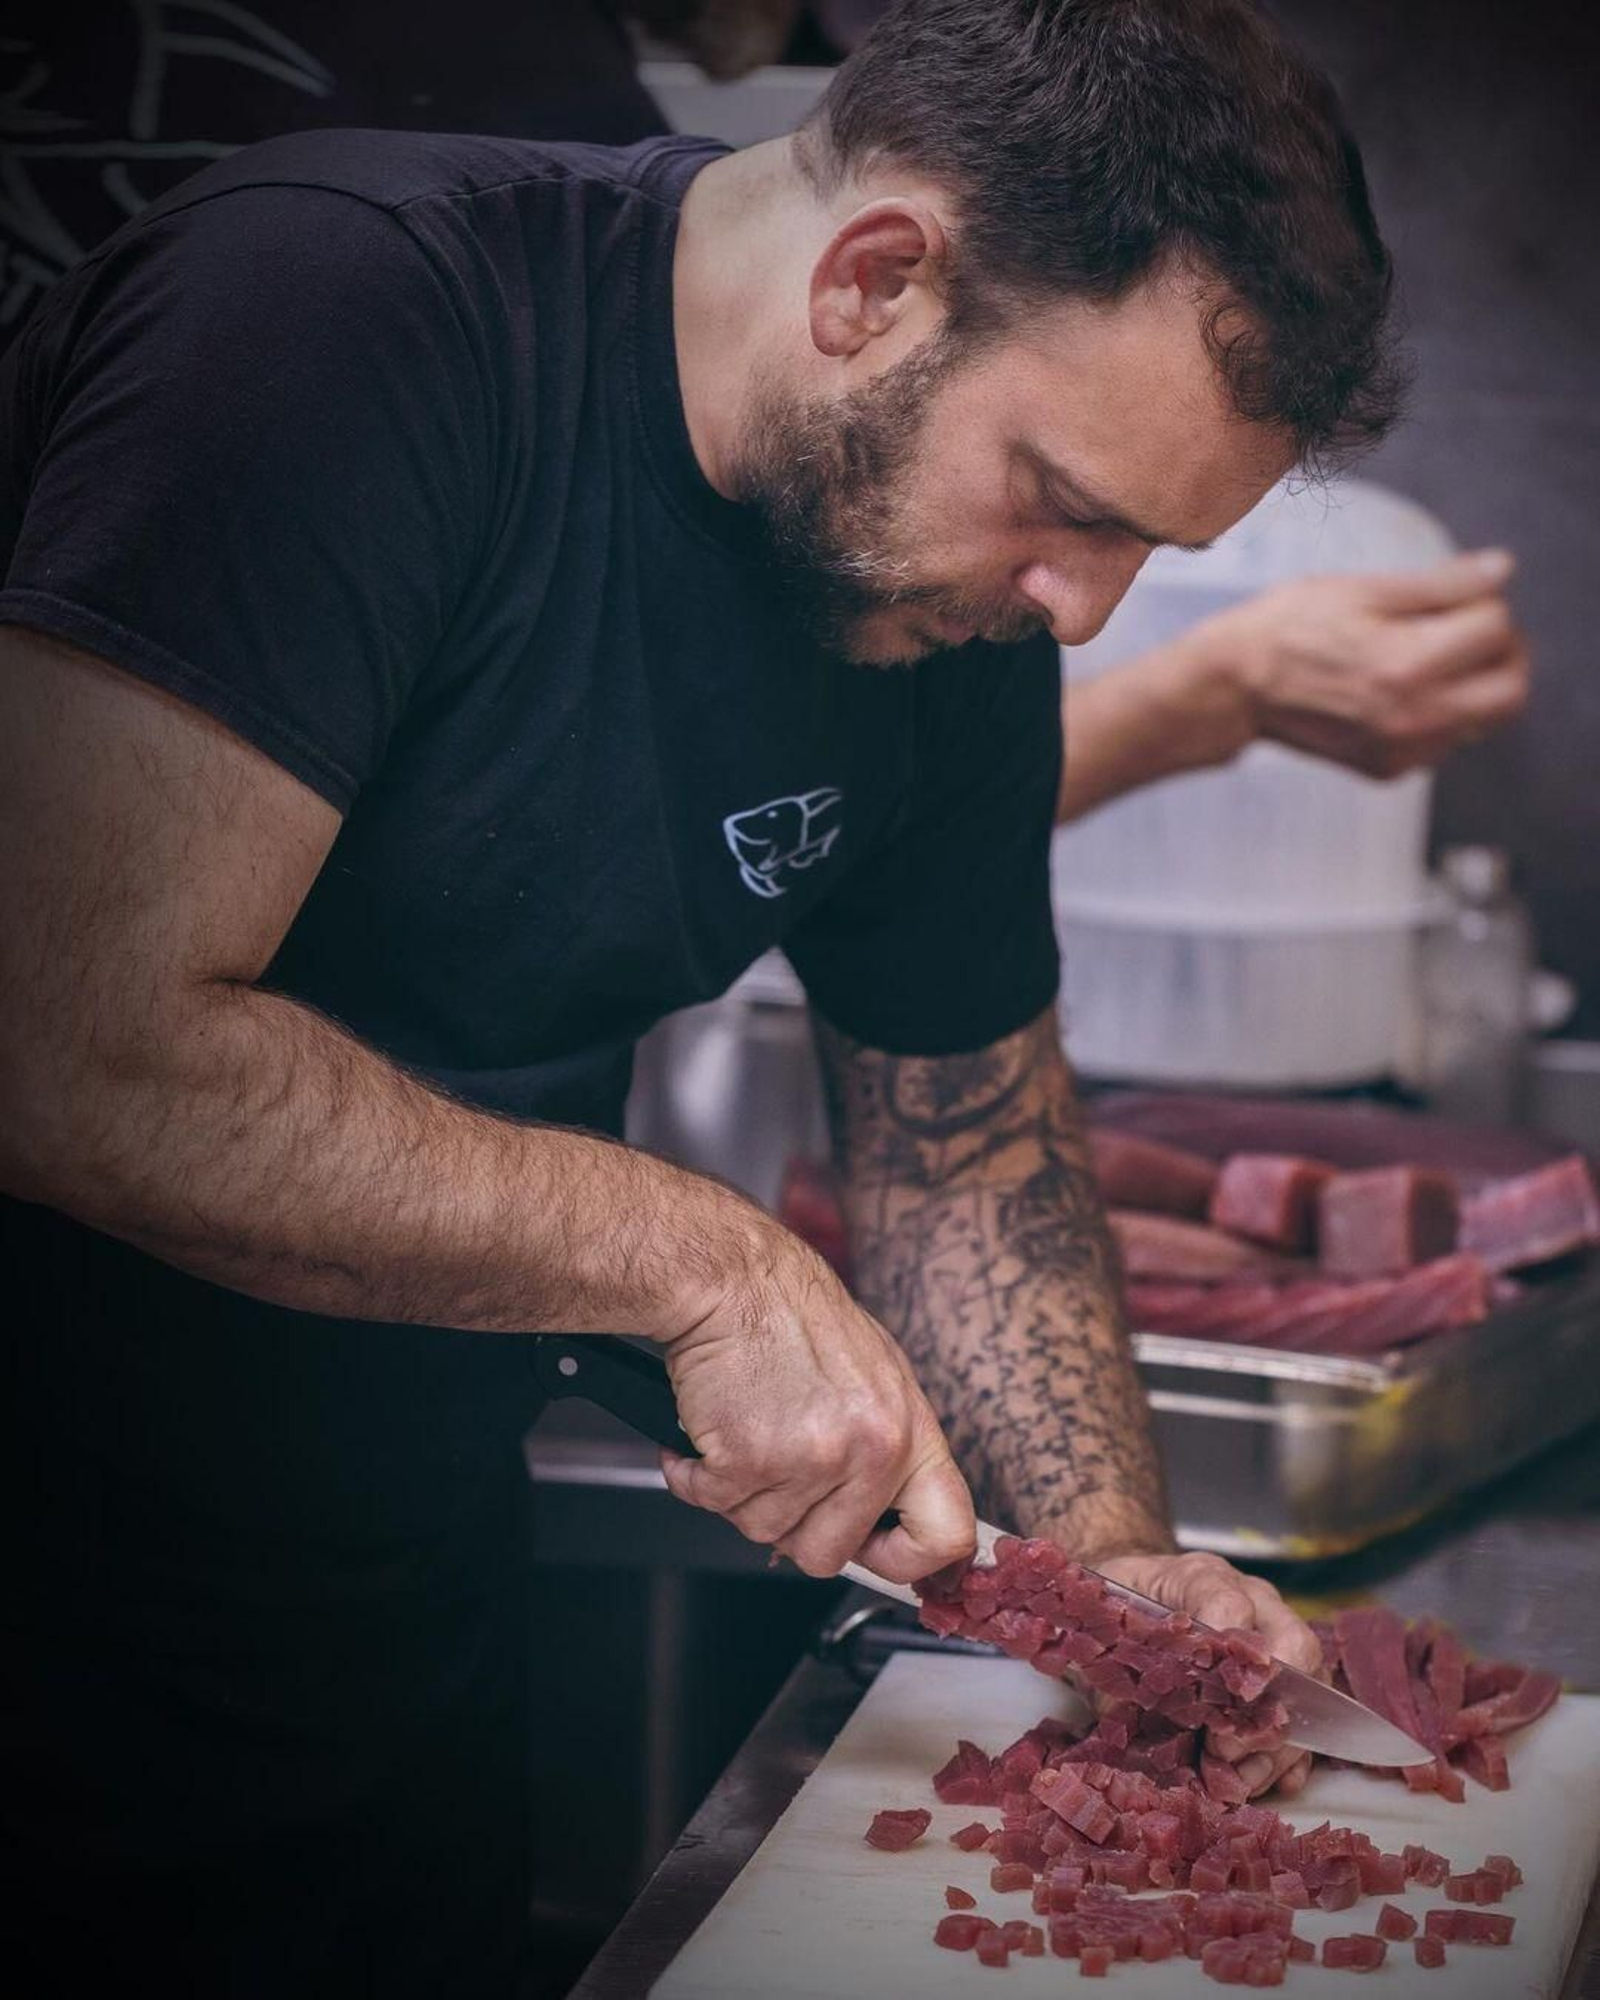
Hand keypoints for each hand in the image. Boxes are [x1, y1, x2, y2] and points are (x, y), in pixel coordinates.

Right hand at [657, 1209, 975, 1583]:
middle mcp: (870, 1451)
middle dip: (792, 1527)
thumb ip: (888, 1450)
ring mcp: (809, 1459)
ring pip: (763, 1531)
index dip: (906, 1560)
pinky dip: (695, 1476)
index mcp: (910, 1432)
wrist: (733, 1279)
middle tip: (778, 1476)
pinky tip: (706, 1435)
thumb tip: (891, 1519)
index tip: (876, 1553)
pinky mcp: (746, 1458)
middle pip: (829, 1555)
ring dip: (741, 1493)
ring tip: (746, 1431)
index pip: (947, 1536)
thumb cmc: (796, 1319)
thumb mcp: (877, 1378)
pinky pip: (712, 1504)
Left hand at [1096, 1549, 1324, 1799]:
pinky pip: (1308, 1723)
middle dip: (1267, 1705)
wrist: (1126, 1601)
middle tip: (1224, 1749)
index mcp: (1201, 1577)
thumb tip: (1128, 1712)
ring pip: (1308, 1691)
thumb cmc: (1117, 1609)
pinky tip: (1259, 1783)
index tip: (1227, 1693)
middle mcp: (1253, 1602)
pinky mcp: (1284, 1680)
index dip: (1233, 1651)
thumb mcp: (1103, 1624)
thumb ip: (1118, 1661)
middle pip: (1294, 1644)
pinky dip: (1286, 1760)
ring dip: (1274, 1746)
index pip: (1230, 1603)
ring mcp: (1275, 1641)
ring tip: (1234, 1781)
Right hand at [1202, 549, 1529, 778]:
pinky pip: (1447, 740)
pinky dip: (1443, 712)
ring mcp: (1402, 751)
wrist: (1233, 688)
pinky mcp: (1390, 769)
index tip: (1455, 595)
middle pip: (1511, 689)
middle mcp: (1412, 717)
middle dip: (1504, 652)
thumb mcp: (1364, 590)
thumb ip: (1442, 584)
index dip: (1482, 601)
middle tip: (1471, 629)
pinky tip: (1401, 690)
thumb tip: (1502, 571)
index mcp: (1408, 664)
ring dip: (1476, 684)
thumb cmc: (1288, 628)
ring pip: (1486, 719)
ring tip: (1429, 657)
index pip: (1497, 628)